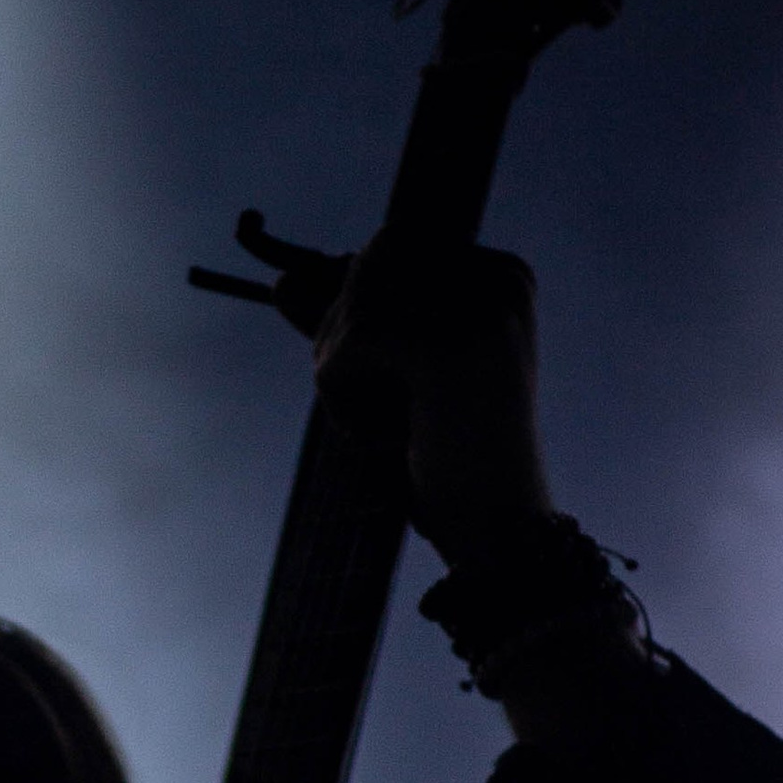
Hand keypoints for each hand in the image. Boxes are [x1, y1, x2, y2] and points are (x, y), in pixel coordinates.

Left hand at [311, 236, 549, 564]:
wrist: (500, 533)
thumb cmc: (451, 455)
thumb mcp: (393, 376)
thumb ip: (345, 324)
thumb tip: (278, 283)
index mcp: (504, 276)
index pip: (388, 249)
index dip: (362, 316)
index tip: (400, 381)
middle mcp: (499, 281)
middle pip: (366, 267)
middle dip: (345, 338)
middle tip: (378, 405)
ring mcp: (476, 312)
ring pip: (350, 307)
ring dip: (340, 372)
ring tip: (384, 425)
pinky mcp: (441, 349)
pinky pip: (343, 347)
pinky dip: (337, 397)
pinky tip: (377, 438)